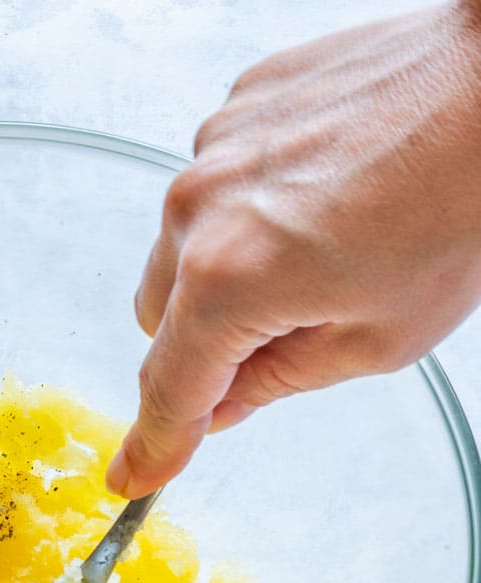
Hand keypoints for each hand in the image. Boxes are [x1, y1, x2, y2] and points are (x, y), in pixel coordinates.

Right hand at [107, 0, 480, 494]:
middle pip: (159, 317)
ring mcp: (212, 148)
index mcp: (229, 281)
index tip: (133, 477)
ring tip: (325, 241)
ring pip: (181, 246)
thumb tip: (223, 404)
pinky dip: (251, 203)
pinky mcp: (238, 104)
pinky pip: (217, 182)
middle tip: (290, 330)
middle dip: (205, 340)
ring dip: (227, 266)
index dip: (155, 443)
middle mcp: (198, 210)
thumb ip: (277, 379)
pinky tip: (326, 188)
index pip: (169, 388)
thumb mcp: (379, 337)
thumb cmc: (457, 207)